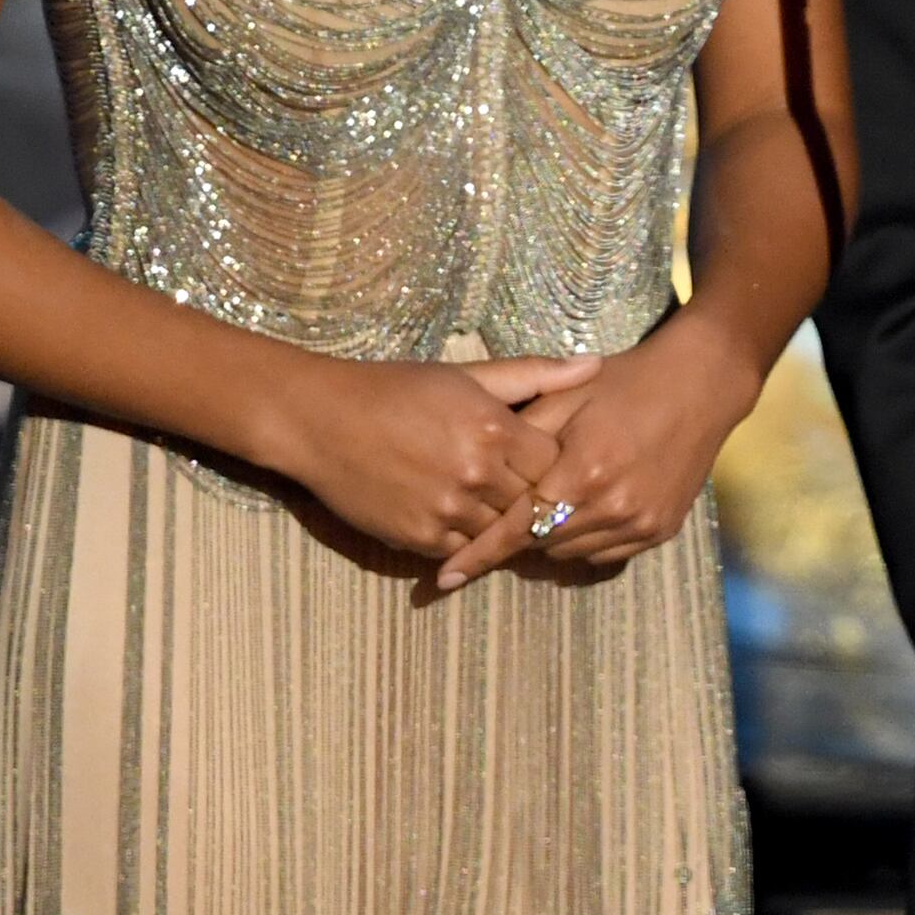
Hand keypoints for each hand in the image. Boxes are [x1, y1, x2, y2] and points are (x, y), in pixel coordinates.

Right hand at [263, 352, 597, 564]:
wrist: (320, 421)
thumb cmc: (396, 389)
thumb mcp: (465, 374)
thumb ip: (533, 374)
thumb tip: (594, 364)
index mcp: (494, 429)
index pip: (556, 461)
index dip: (554, 460)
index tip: (543, 455)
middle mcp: (476, 474)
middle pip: (535, 501)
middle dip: (535, 496)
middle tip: (527, 487)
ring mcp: (448, 511)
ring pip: (503, 532)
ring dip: (504, 522)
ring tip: (494, 502)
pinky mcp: (420, 538)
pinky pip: (466, 550)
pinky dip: (470, 539)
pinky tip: (462, 517)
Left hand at [433, 310, 761, 589]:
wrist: (700, 385)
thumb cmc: (624, 382)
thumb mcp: (565, 396)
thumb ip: (520, 437)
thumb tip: (478, 478)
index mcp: (581, 472)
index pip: (516, 528)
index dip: (478, 554)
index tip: (444, 577)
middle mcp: (612, 507)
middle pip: (541, 545)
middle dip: (516, 535)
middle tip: (501, 514)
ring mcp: (640, 523)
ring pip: (571, 553)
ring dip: (552, 537)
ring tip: (550, 503)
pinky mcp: (660, 530)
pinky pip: (606, 553)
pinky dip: (586, 539)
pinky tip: (586, 507)